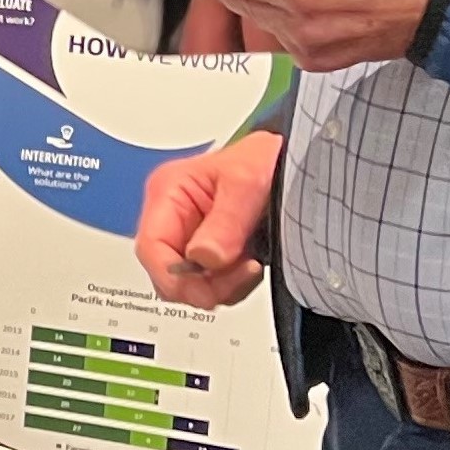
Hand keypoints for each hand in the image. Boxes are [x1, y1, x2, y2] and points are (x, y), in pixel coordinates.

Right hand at [132, 130, 283, 310]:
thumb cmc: (269, 158)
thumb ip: (226, 221)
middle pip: (165, 270)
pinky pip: (209, 282)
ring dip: (220, 286)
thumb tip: (203, 257)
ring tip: (250, 266)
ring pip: (187, 282)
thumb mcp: (247, 182)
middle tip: (239, 276)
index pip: (151, 246)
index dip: (174, 276)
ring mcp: (191, 236)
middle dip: (201, 284)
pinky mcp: (211, 251)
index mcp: (168, 191)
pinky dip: (231, 284)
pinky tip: (250, 266)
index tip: (206, 291)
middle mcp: (173, 217)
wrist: (298, 162)